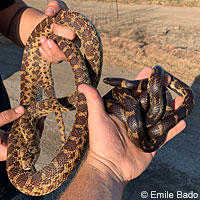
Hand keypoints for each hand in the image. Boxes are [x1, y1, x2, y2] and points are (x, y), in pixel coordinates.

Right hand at [0, 107, 44, 160]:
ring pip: (24, 137)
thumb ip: (6, 117)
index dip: (36, 133)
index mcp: (5, 151)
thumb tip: (22, 109)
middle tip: (41, 115)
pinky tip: (27, 119)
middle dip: (36, 128)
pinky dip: (23, 126)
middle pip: (28, 140)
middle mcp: (8, 151)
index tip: (41, 120)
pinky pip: (18, 134)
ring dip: (30, 126)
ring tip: (37, 115)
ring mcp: (7, 146)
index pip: (28, 144)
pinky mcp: (5, 141)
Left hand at [39, 0, 75, 62]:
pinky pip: (54, 60)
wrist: (49, 25)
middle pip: (68, 52)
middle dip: (56, 47)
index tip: (52, 26)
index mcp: (77, 33)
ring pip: (60, 57)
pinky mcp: (59, 57)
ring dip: (49, 50)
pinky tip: (40, 48)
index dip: (63, 32)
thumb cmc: (56, 15)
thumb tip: (49, 12)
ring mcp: (67, 53)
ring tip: (42, 38)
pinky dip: (46, 55)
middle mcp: (75, 45)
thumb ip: (55, 6)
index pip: (74, 36)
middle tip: (45, 38)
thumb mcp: (57, 7)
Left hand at [78, 67, 185, 182]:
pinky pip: (165, 135)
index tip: (150, 70)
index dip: (142, 81)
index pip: (134, 92)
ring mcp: (144, 130)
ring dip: (171, 107)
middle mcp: (135, 118)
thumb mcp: (96, 119)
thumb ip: (93, 101)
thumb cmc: (101, 142)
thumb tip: (81, 85)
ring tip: (180, 98)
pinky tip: (183, 121)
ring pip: (159, 116)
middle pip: (149, 101)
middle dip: (159, 90)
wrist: (110, 167)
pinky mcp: (152, 143)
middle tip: (168, 79)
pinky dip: (174, 129)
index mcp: (123, 111)